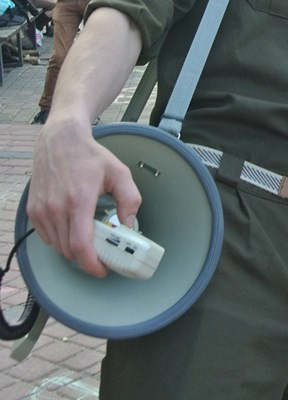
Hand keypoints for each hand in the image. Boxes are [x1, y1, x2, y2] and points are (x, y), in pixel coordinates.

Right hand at [27, 118, 141, 276]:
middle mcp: (56, 208)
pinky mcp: (34, 211)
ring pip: (58, 247)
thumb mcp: (118, 172)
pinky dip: (60, 239)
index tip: (102, 269)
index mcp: (79, 200)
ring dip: (73, 248)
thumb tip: (128, 224)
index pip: (81, 246)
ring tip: (88, 236)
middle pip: (70, 251)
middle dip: (87, 257)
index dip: (92, 264)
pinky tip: (72, 226)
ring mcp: (42, 210)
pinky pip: (47, 237)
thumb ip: (129, 199)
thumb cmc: (89, 155)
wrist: (60, 140)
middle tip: (100, 251)